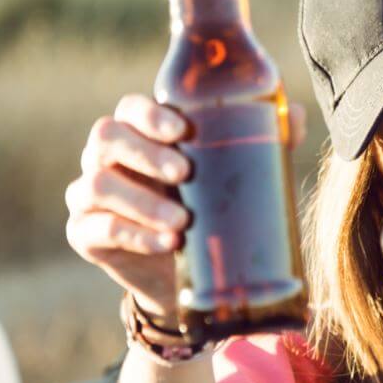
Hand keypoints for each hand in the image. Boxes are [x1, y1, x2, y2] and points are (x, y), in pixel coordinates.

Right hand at [65, 93, 306, 324]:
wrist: (190, 274)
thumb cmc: (213, 207)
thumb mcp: (239, 175)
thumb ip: (266, 142)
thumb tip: (297, 115)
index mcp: (141, 134)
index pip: (131, 108)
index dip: (149, 115)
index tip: (180, 131)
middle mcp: (108, 158)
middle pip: (107, 137)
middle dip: (145, 154)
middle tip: (185, 174)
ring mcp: (90, 195)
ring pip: (98, 185)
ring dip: (142, 202)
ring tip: (181, 222)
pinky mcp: (84, 234)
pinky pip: (96, 229)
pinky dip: (133, 235)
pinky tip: (164, 244)